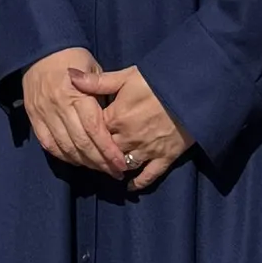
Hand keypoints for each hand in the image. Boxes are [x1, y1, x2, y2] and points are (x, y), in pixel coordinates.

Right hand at [18, 44, 129, 181]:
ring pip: (65, 148)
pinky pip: (49, 144)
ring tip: (100, 169)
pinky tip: (77, 161)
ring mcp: (44, 114)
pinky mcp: (34, 118)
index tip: (122, 164)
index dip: (109, 150)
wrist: (40, 50)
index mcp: (77, 93)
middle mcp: (59, 106)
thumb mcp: (94, 68)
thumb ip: (104, 93)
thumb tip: (117, 121)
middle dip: (100, 162)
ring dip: (84, 163)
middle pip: (82, 143)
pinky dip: (63, 156)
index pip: (95, 129)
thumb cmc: (73, 57)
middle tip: (115, 172)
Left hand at [76, 63, 193, 192]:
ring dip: (116, 167)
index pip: (94, 130)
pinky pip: (149, 176)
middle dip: (101, 151)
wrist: (191, 90)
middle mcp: (129, 138)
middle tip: (96, 153)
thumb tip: (70, 76)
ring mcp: (147, 150)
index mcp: (117, 117)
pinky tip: (130, 186)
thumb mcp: (126, 76)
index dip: (90, 131)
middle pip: (107, 150)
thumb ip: (97, 81)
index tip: (86, 132)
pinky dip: (138, 183)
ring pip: (124, 165)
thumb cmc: (157, 80)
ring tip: (110, 167)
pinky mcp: (165, 158)